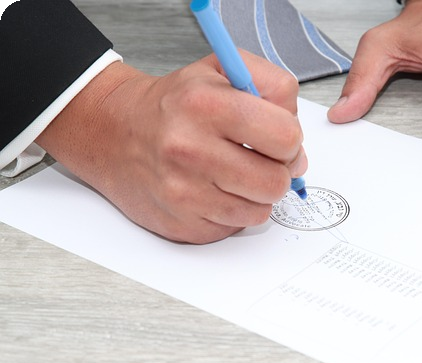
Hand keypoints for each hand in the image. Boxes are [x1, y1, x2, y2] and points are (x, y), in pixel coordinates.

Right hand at [37, 51, 305, 243]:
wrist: (113, 133)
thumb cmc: (173, 104)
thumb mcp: (224, 68)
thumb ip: (274, 87)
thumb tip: (299, 148)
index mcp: (205, 104)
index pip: (286, 136)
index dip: (290, 138)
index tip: (276, 136)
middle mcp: (190, 150)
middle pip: (277, 182)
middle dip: (277, 171)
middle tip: (259, 158)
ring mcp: (183, 192)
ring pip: (261, 210)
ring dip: (256, 193)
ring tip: (234, 172)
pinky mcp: (181, 224)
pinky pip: (236, 226)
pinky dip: (234, 210)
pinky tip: (215, 189)